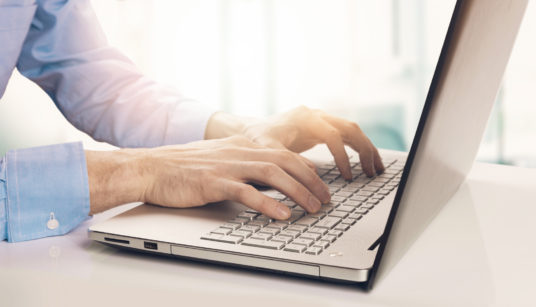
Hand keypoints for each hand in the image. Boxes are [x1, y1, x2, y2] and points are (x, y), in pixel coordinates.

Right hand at [85, 136, 330, 218]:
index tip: (321, 183)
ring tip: (313, 207)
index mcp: (242, 145)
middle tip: (326, 199)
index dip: (307, 169)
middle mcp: (239, 151)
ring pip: (273, 174)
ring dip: (298, 191)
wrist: (149, 168)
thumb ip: (244, 164)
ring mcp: (227, 165)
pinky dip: (267, 203)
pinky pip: (247, 192)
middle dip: (312, 181)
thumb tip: (268, 178)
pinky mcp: (213, 182)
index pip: (284, 153)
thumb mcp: (220, 159)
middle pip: (286, 162)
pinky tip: (282, 214)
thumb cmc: (182, 168)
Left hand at [205, 106, 384, 179]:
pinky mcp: (324, 127)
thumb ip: (285, 158)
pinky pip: (348, 136)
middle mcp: (318, 115)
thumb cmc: (257, 140)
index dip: (342, 157)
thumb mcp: (267, 150)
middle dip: (365, 151)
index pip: (333, 136)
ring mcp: (323, 119)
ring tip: (376, 169)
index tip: (347, 177)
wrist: (251, 129)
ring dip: (367, 149)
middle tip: (372, 173)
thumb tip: (310, 172)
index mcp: (306, 119)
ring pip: (354, 131)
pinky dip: (359, 148)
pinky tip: (366, 163)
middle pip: (351, 129)